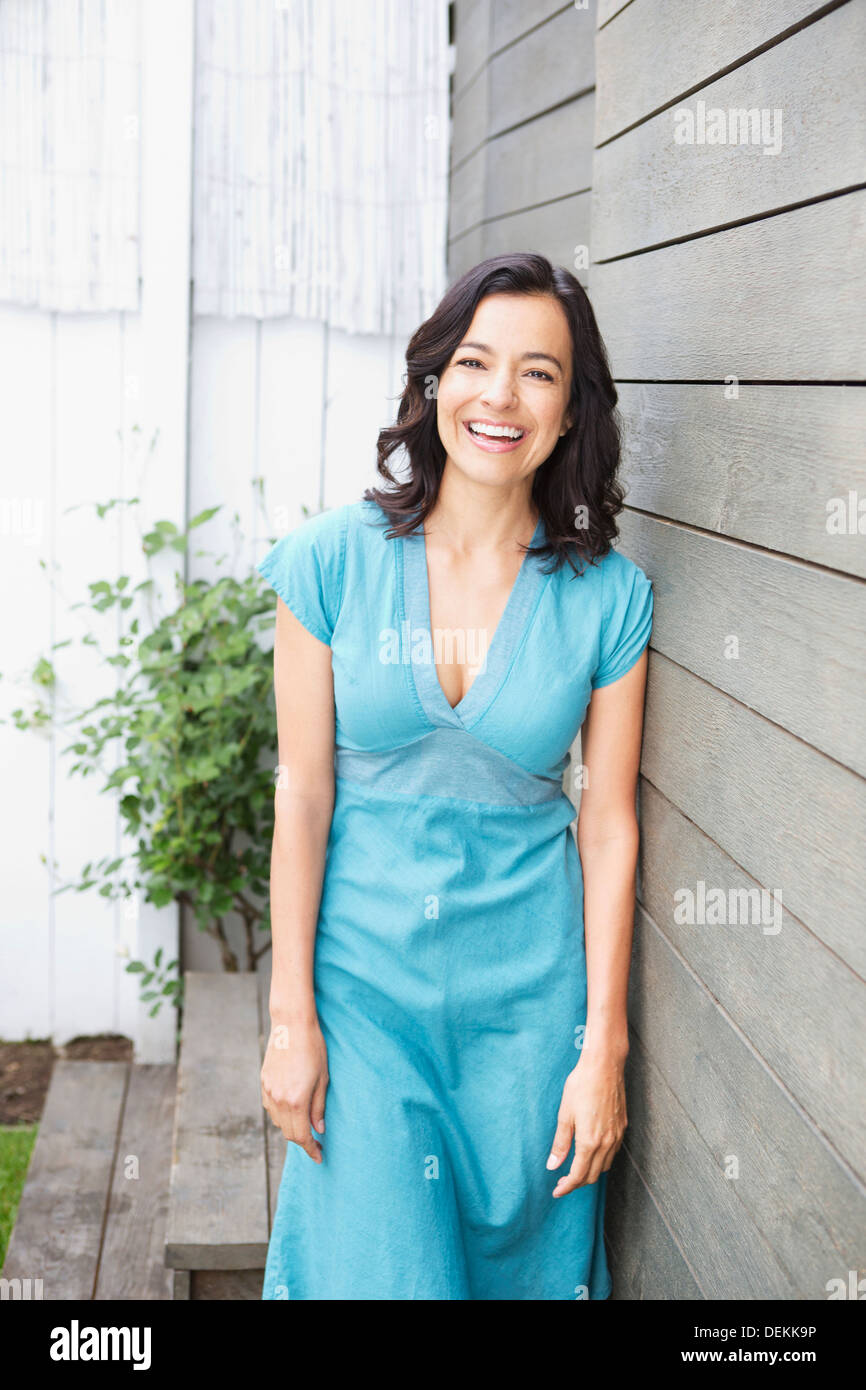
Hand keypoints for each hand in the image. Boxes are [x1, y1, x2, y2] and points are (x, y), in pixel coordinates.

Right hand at [261, 1018, 328, 1162]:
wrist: (292, 1024)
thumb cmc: (313, 1048)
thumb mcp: (323, 1079)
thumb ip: (319, 1107)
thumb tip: (319, 1129)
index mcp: (296, 1101)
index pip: (302, 1136)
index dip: (311, 1149)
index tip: (319, 1156)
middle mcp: (278, 1099)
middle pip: (288, 1132)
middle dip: (302, 1140)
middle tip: (316, 1141)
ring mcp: (268, 1091)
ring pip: (278, 1121)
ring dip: (291, 1126)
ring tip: (305, 1122)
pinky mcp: (263, 1082)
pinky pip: (270, 1107)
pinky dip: (281, 1113)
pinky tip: (291, 1107)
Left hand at [546, 1050, 626, 1195]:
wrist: (604, 1065)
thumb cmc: (582, 1085)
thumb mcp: (565, 1114)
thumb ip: (560, 1143)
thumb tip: (552, 1165)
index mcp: (590, 1141)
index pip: (579, 1175)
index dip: (567, 1187)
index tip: (557, 1192)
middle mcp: (606, 1143)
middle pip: (593, 1175)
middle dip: (577, 1183)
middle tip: (562, 1181)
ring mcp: (617, 1136)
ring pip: (605, 1166)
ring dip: (590, 1172)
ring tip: (575, 1168)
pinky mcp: (623, 1127)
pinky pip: (612, 1153)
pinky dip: (601, 1160)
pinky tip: (591, 1152)